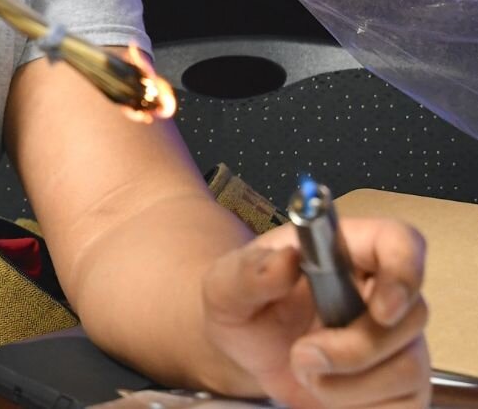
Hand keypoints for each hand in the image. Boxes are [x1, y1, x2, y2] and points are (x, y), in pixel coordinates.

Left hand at [202, 219, 429, 408]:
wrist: (244, 353)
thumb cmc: (242, 307)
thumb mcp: (225, 287)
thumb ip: (249, 272)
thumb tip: (285, 260)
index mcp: (346, 250)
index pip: (401, 241)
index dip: (404, 271)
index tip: (381, 309)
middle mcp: (382, 291)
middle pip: (410, 316)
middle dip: (355, 349)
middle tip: (301, 355)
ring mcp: (398, 340)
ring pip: (409, 368)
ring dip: (347, 385)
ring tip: (303, 371)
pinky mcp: (402, 385)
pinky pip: (404, 406)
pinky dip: (358, 408)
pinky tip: (326, 393)